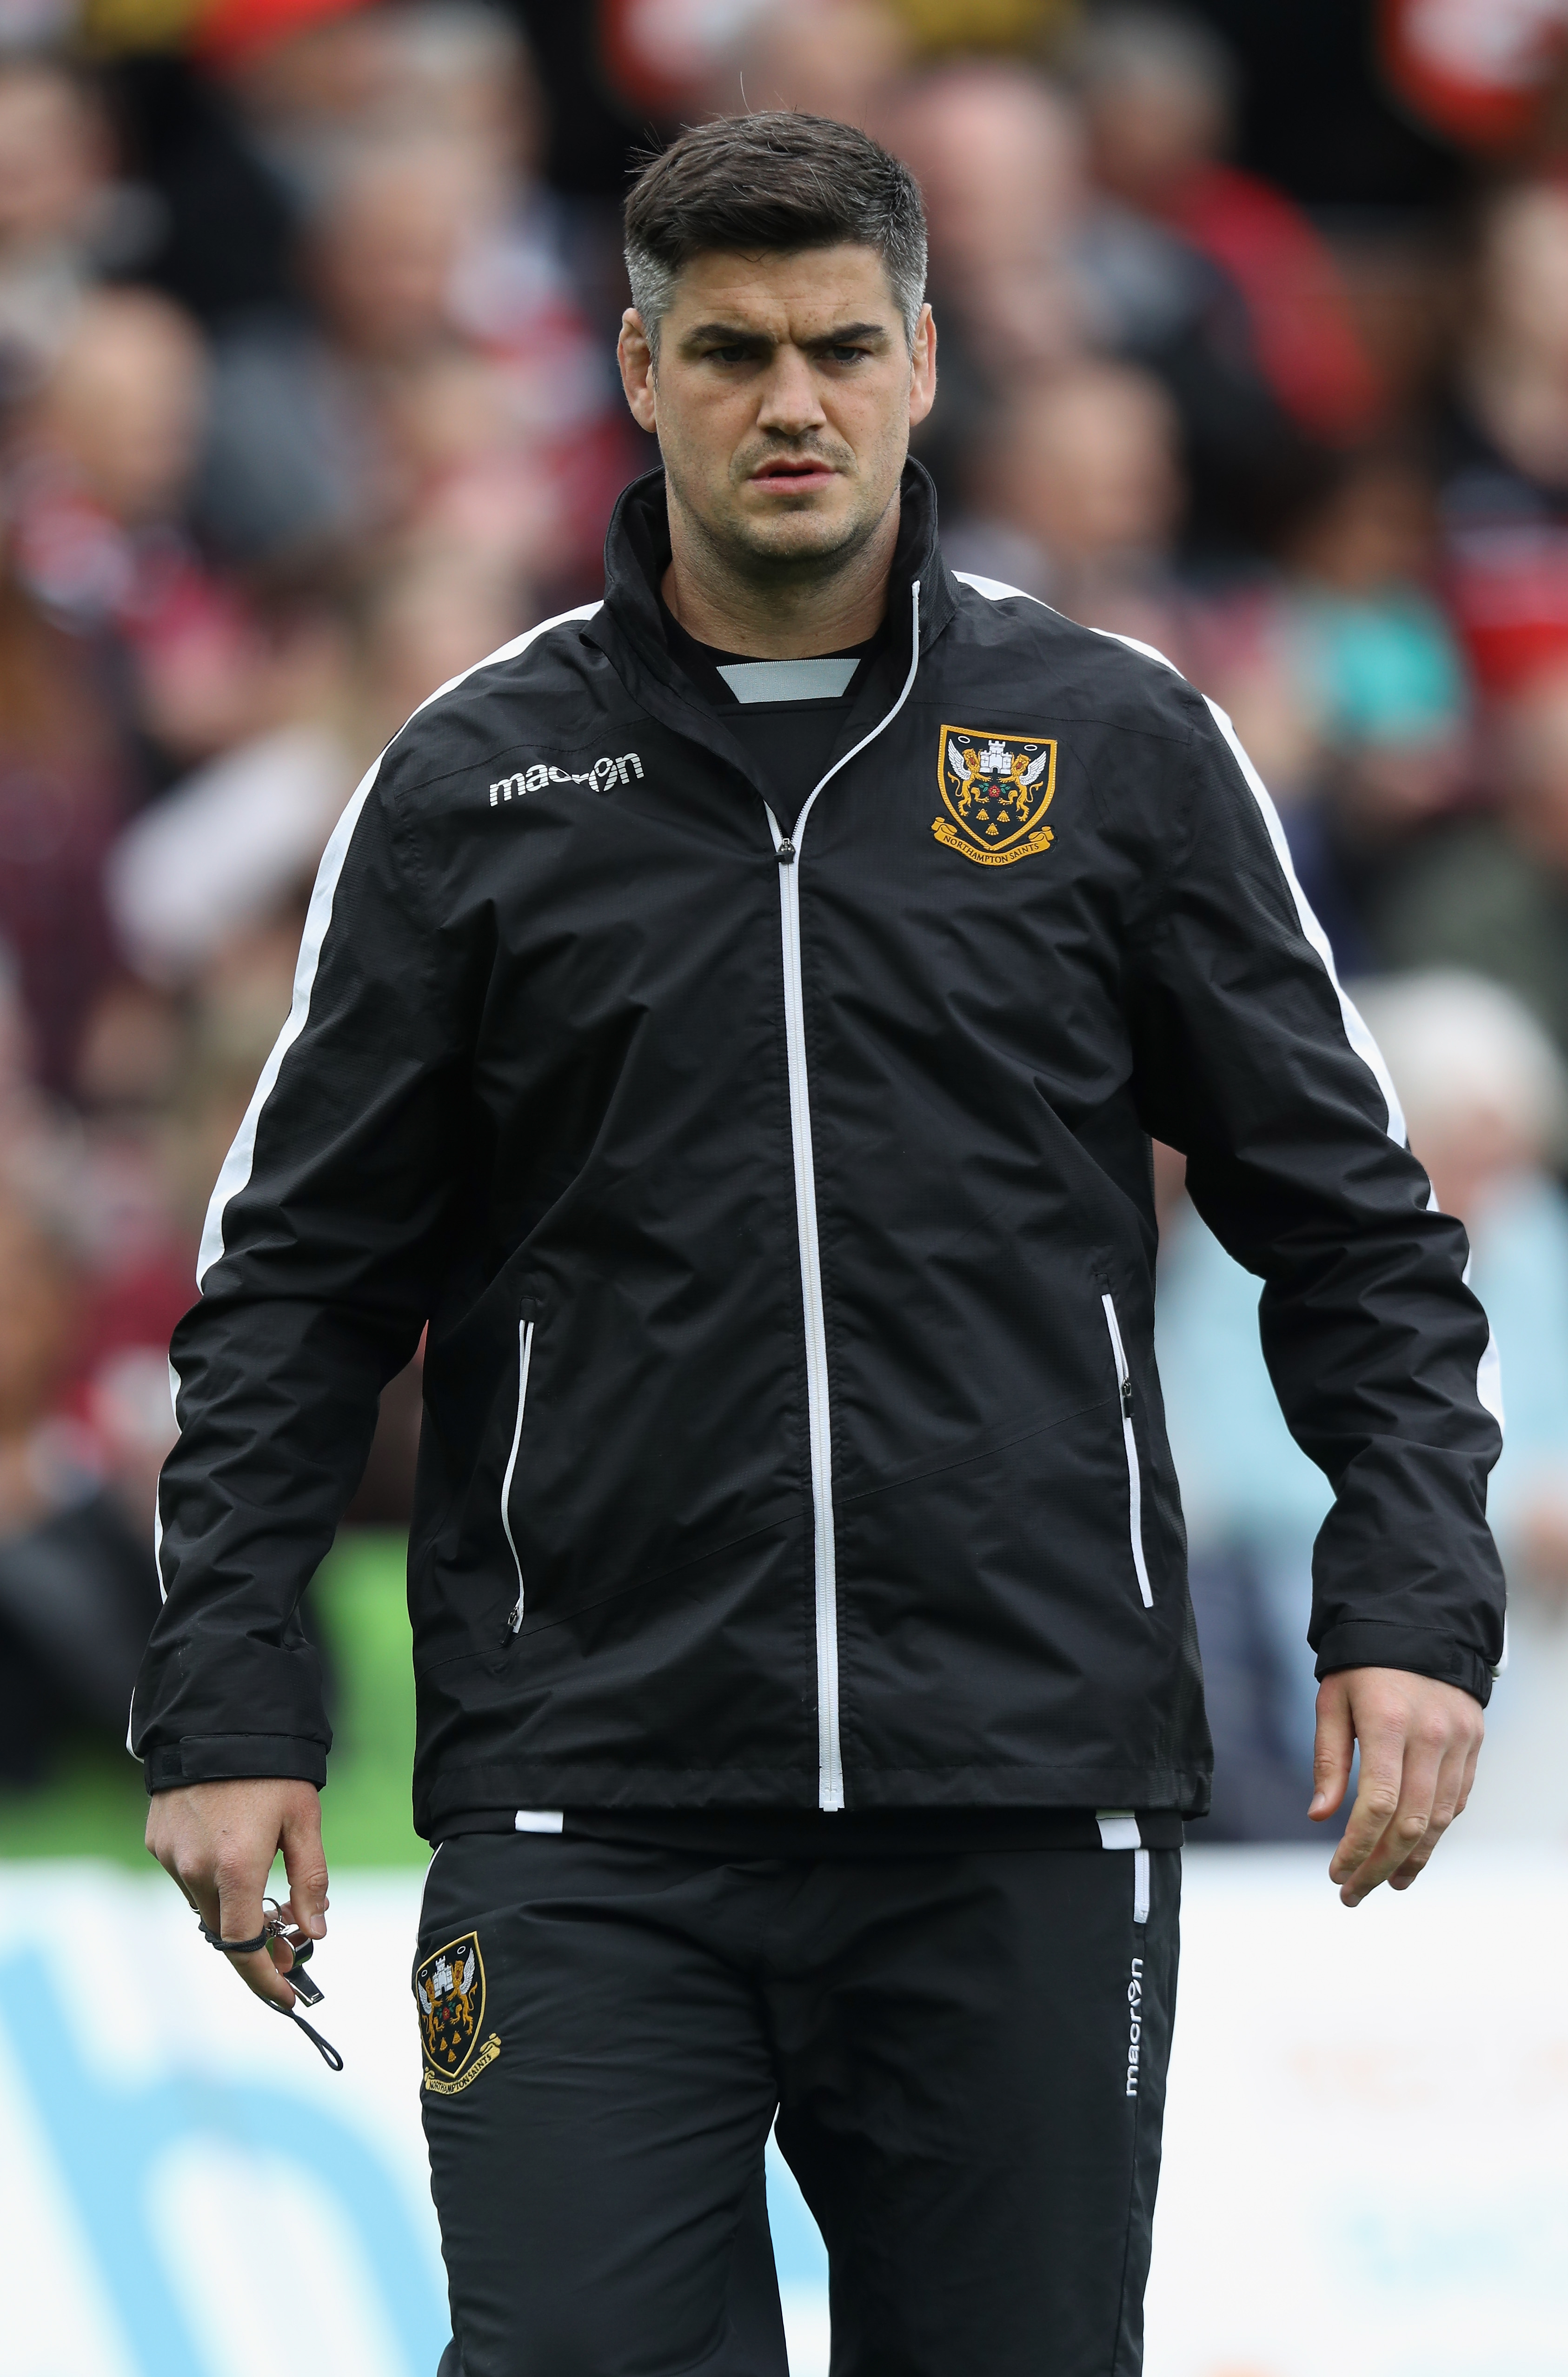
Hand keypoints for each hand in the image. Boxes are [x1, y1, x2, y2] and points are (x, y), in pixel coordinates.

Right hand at [145, 1777, 327, 2009]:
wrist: (217, 1719)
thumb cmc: (270, 1769)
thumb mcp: (304, 1820)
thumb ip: (310, 1880)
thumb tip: (315, 1932)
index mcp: (236, 1868)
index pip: (244, 1946)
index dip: (265, 1978)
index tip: (286, 1998)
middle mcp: (196, 1869)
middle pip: (224, 1931)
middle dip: (255, 1946)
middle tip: (289, 1946)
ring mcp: (171, 1857)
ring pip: (203, 1905)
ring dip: (231, 1910)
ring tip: (266, 1897)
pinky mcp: (157, 1842)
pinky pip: (186, 1877)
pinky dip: (210, 1881)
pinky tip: (232, 1858)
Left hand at [1310, 1667, 1482, 1906]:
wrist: (1419, 1625)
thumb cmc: (1362, 1665)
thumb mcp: (1332, 1700)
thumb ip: (1328, 1758)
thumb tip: (1319, 1817)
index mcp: (1387, 1722)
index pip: (1377, 1804)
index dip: (1357, 1847)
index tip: (1336, 1873)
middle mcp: (1431, 1736)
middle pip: (1411, 1823)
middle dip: (1380, 1866)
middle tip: (1353, 1893)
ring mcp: (1459, 1741)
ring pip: (1440, 1819)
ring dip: (1413, 1860)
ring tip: (1386, 1882)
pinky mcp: (1474, 1744)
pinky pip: (1457, 1801)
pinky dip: (1436, 1832)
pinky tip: (1414, 1851)